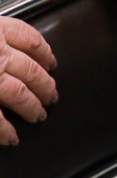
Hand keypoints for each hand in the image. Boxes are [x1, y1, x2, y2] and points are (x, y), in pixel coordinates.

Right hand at [0, 16, 56, 145]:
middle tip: (51, 96)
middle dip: (45, 85)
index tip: (51, 62)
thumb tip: (7, 43)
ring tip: (38, 116)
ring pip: (19, 93)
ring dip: (32, 107)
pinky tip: (11, 137)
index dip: (44, 53)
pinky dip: (4, 130)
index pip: (30, 39)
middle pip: (30, 70)